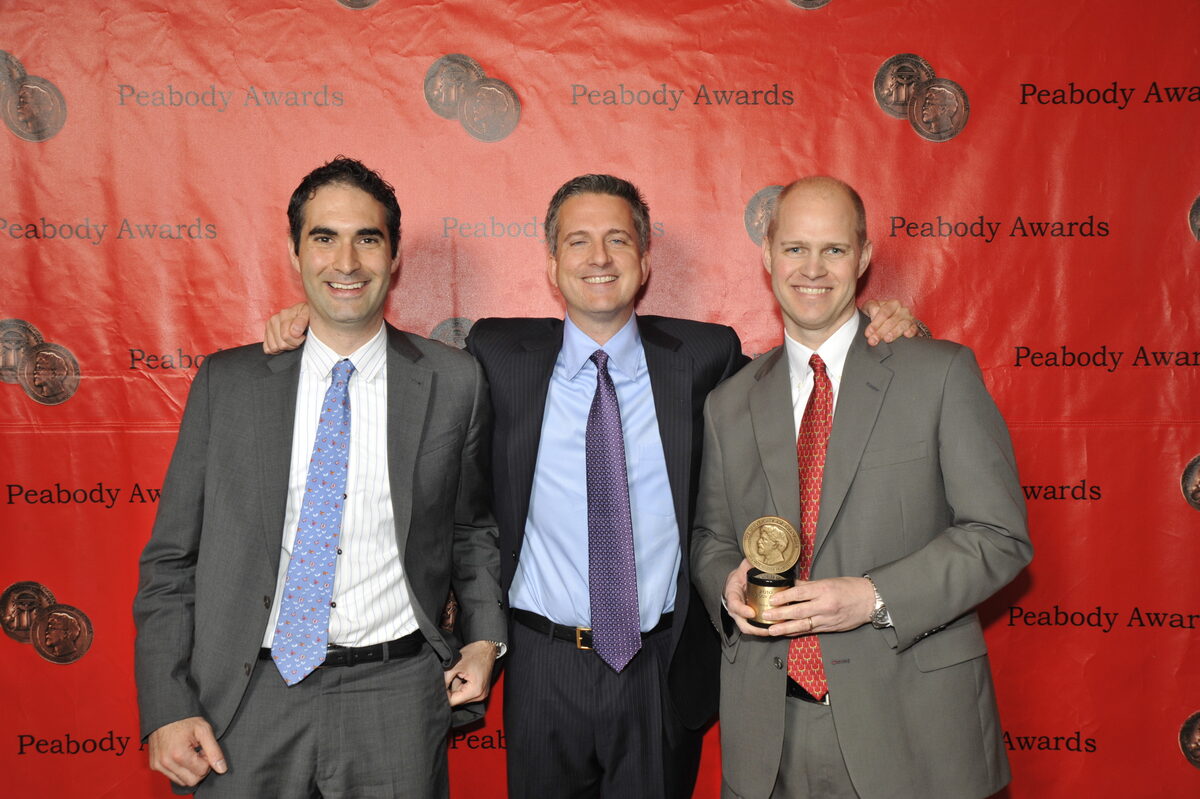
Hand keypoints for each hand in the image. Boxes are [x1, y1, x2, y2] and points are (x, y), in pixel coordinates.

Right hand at [147, 716, 226, 787]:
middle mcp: (166, 762)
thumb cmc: (184, 719)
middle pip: (191, 781)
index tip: (205, 749)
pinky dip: (180, 769)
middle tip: (199, 752)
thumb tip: (221, 769)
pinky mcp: (154, 765)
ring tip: (190, 753)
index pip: (201, 772)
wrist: (165, 712)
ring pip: (181, 781)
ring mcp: (158, 765)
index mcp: (179, 754)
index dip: (207, 761)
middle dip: (199, 768)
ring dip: (189, 770)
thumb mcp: (204, 730)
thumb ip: (214, 751)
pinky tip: (182, 755)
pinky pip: (172, 776)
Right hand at [262, 302, 310, 353]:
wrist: (303, 315)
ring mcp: (268, 327)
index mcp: (284, 314)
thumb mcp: (309, 314)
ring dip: (285, 348)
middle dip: (292, 345)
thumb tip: (294, 332)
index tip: (303, 336)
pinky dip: (277, 350)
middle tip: (298, 339)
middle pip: (281, 344)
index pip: (286, 336)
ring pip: (274, 348)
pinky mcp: (266, 334)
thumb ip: (302, 321)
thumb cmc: (308, 315)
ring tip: (291, 341)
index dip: (298, 340)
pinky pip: (267, 349)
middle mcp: (273, 319)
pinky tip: (284, 344)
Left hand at [444, 640, 498, 705]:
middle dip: (452, 689)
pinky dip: (462, 685)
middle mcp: (480, 695)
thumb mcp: (455, 665)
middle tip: (454, 675)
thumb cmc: (474, 653)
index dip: (444, 694)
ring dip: (457, 686)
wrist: (486, 647)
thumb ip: (445, 680)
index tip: (441, 685)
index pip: (453, 701)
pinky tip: (464, 676)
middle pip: (457, 699)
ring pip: (461, 695)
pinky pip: (466, 692)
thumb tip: (439, 689)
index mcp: (475, 691)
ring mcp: (481, 693)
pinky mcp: (480, 690)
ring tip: (461, 674)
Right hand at [722, 559, 772, 637]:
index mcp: (732, 594)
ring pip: (748, 629)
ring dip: (761, 632)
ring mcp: (740, 616)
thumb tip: (764, 555)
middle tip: (768, 628)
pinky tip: (775, 629)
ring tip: (774, 631)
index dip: (742, 610)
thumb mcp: (744, 566)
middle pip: (742, 623)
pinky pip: (754, 628)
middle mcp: (735, 608)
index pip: (734, 604)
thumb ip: (752, 561)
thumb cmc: (741, 575)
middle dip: (755, 628)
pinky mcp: (747, 620)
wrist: (735, 583)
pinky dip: (763, 630)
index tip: (752, 612)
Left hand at [760, 576, 874, 636]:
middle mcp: (825, 605)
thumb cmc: (850, 588)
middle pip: (798, 611)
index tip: (771, 600)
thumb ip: (809, 585)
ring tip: (771, 630)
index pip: (799, 594)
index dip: (784, 598)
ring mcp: (827, 619)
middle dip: (780, 615)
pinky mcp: (829, 628)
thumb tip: (791, 585)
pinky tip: (786, 633)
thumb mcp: (829, 581)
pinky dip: (796, 632)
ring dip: (785, 628)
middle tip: (765, 615)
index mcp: (824, 590)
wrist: (870, 601)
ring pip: (803, 625)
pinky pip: (810, 631)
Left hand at [862, 299, 918, 345]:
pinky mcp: (914, 327)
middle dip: (881, 332)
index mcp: (892, 304)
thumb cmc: (877, 314)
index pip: (884, 312)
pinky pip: (914, 329)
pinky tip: (906, 335)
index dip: (876, 323)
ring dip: (894, 333)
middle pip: (892, 321)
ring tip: (886, 339)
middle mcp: (902, 310)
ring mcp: (910, 319)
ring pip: (903, 325)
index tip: (868, 333)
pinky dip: (911, 331)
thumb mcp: (870, 307)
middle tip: (873, 340)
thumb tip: (874, 314)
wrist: (886, 321)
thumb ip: (871, 307)